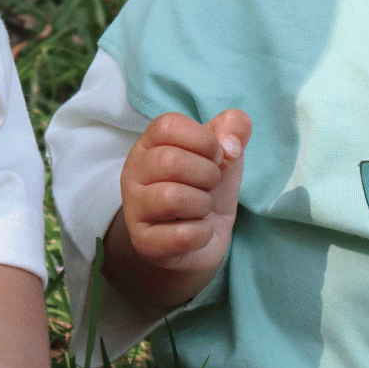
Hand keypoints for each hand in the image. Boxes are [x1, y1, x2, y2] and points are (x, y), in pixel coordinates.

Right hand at [119, 109, 252, 277]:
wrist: (201, 239)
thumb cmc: (207, 186)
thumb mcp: (226, 151)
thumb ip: (235, 127)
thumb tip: (230, 146)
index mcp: (150, 143)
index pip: (168, 125)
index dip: (203, 139)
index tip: (215, 155)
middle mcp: (133, 172)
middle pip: (171, 161)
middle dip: (208, 174)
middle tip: (211, 185)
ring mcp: (134, 209)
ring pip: (173, 198)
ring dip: (203, 204)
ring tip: (202, 207)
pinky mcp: (143, 243)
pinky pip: (181, 236)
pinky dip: (202, 233)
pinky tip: (198, 230)